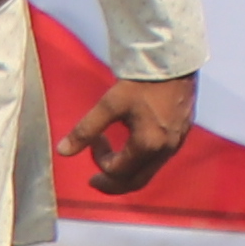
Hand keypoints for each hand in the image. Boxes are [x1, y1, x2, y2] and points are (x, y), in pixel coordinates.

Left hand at [62, 69, 197, 193]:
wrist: (174, 62)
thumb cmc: (141, 83)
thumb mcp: (109, 105)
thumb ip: (85, 129)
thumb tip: (62, 151)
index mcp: (147, 145)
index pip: (117, 170)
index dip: (99, 161)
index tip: (93, 141)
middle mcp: (165, 150)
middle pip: (135, 182)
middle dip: (112, 183)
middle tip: (94, 179)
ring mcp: (177, 144)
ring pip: (148, 172)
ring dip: (127, 171)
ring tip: (112, 160)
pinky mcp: (182, 135)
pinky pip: (159, 160)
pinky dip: (141, 162)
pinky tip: (133, 145)